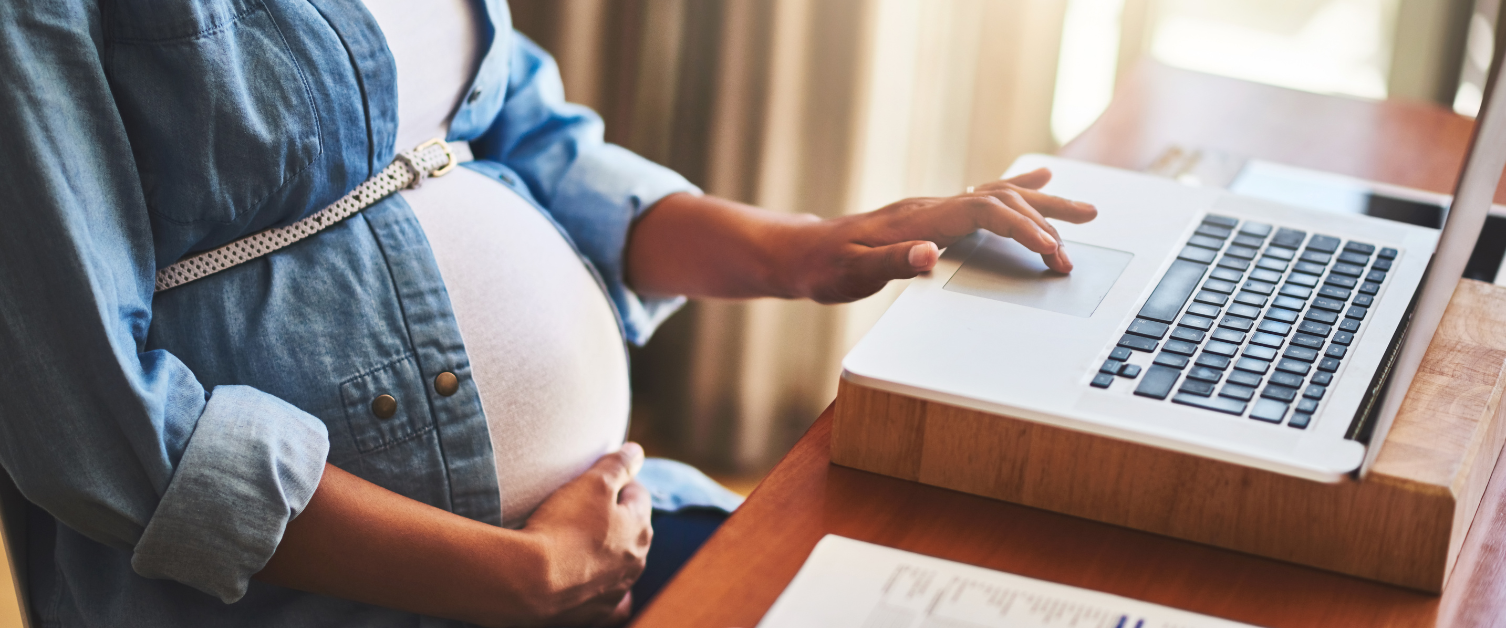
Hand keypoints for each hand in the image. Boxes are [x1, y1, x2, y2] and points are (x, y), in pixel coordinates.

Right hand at [521, 443, 653, 626]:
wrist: (529, 581)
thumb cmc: (562, 527)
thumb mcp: (593, 482)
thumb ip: (618, 464)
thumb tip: (637, 451)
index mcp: (640, 528)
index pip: (637, 494)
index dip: (617, 482)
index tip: (595, 480)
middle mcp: (636, 562)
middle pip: (630, 530)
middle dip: (614, 518)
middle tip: (582, 509)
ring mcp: (617, 590)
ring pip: (621, 565)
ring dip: (606, 552)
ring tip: (578, 543)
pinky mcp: (596, 613)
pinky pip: (609, 601)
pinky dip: (603, 590)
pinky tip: (591, 584)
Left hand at [779, 168, 1096, 302]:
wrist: (802, 254)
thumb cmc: (826, 267)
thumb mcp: (852, 273)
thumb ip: (891, 263)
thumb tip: (929, 255)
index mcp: (920, 220)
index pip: (985, 213)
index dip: (1022, 230)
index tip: (1051, 253)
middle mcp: (932, 207)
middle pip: (1001, 200)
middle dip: (1045, 222)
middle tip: (1078, 246)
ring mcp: (934, 209)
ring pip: (999, 196)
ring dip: (1042, 205)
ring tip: (1084, 210)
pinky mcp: (932, 216)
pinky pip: (984, 198)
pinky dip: (1016, 193)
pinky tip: (1038, 185)